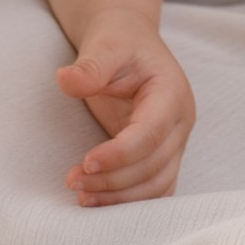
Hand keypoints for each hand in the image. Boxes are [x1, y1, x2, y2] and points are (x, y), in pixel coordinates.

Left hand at [56, 13, 194, 205]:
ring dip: (120, 197)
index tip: (86, 163)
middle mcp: (179, 122)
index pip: (152, 133)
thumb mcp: (105, 44)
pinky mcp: (162, 156)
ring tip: (80, 196)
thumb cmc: (118, 42)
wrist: (128, 42)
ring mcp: (174, 142)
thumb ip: (90, 65)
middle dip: (113, 180)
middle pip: (154, 165)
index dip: (121, 154)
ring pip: (156, 185)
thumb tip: (65, 80)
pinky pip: (152, 189)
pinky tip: (97, 201)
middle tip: (72, 181)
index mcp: (171, 93)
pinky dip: (128, 201)